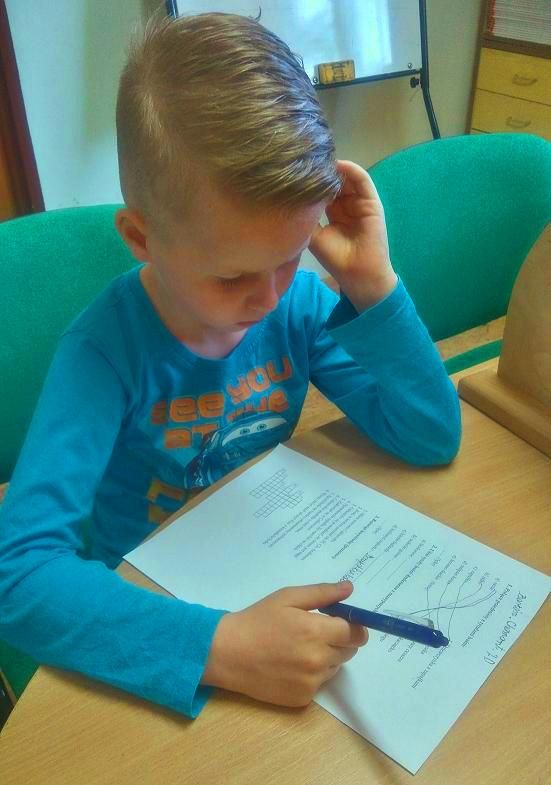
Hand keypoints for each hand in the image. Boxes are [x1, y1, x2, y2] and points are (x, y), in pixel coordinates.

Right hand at [201, 581, 367, 706]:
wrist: (228, 653)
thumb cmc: (258, 620)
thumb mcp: (287, 597)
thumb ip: (322, 593)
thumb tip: (349, 589)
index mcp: (317, 632)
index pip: (355, 633)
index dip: (352, 626)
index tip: (341, 622)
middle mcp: (318, 660)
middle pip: (349, 651)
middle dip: (339, 640)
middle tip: (314, 632)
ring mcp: (311, 682)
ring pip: (335, 668)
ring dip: (326, 658)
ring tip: (298, 648)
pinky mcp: (303, 698)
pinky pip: (319, 683)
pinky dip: (312, 674)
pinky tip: (290, 665)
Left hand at [309, 160, 397, 311]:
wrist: (358, 273)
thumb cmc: (335, 258)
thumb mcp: (312, 236)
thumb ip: (305, 217)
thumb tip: (290, 198)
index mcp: (332, 214)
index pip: (321, 191)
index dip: (311, 181)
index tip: (295, 170)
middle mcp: (346, 206)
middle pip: (334, 181)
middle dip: (322, 172)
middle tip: (306, 160)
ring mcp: (359, 203)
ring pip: (346, 178)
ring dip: (334, 168)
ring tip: (320, 159)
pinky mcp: (371, 202)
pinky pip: (362, 180)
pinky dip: (351, 170)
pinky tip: (338, 164)